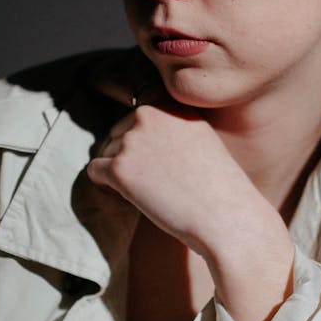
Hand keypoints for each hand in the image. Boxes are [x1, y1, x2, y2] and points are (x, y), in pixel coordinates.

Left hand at [87, 102, 294, 320]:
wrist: (226, 216)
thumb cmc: (218, 186)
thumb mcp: (200, 137)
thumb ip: (170, 125)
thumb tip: (135, 128)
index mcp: (169, 103)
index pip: (137, 111)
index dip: (140, 134)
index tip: (152, 156)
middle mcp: (149, 114)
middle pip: (117, 131)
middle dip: (128, 154)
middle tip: (155, 180)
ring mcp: (131, 140)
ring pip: (105, 151)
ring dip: (119, 171)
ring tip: (150, 190)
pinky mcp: (119, 168)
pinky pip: (94, 170)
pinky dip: (105, 185)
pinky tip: (129, 196)